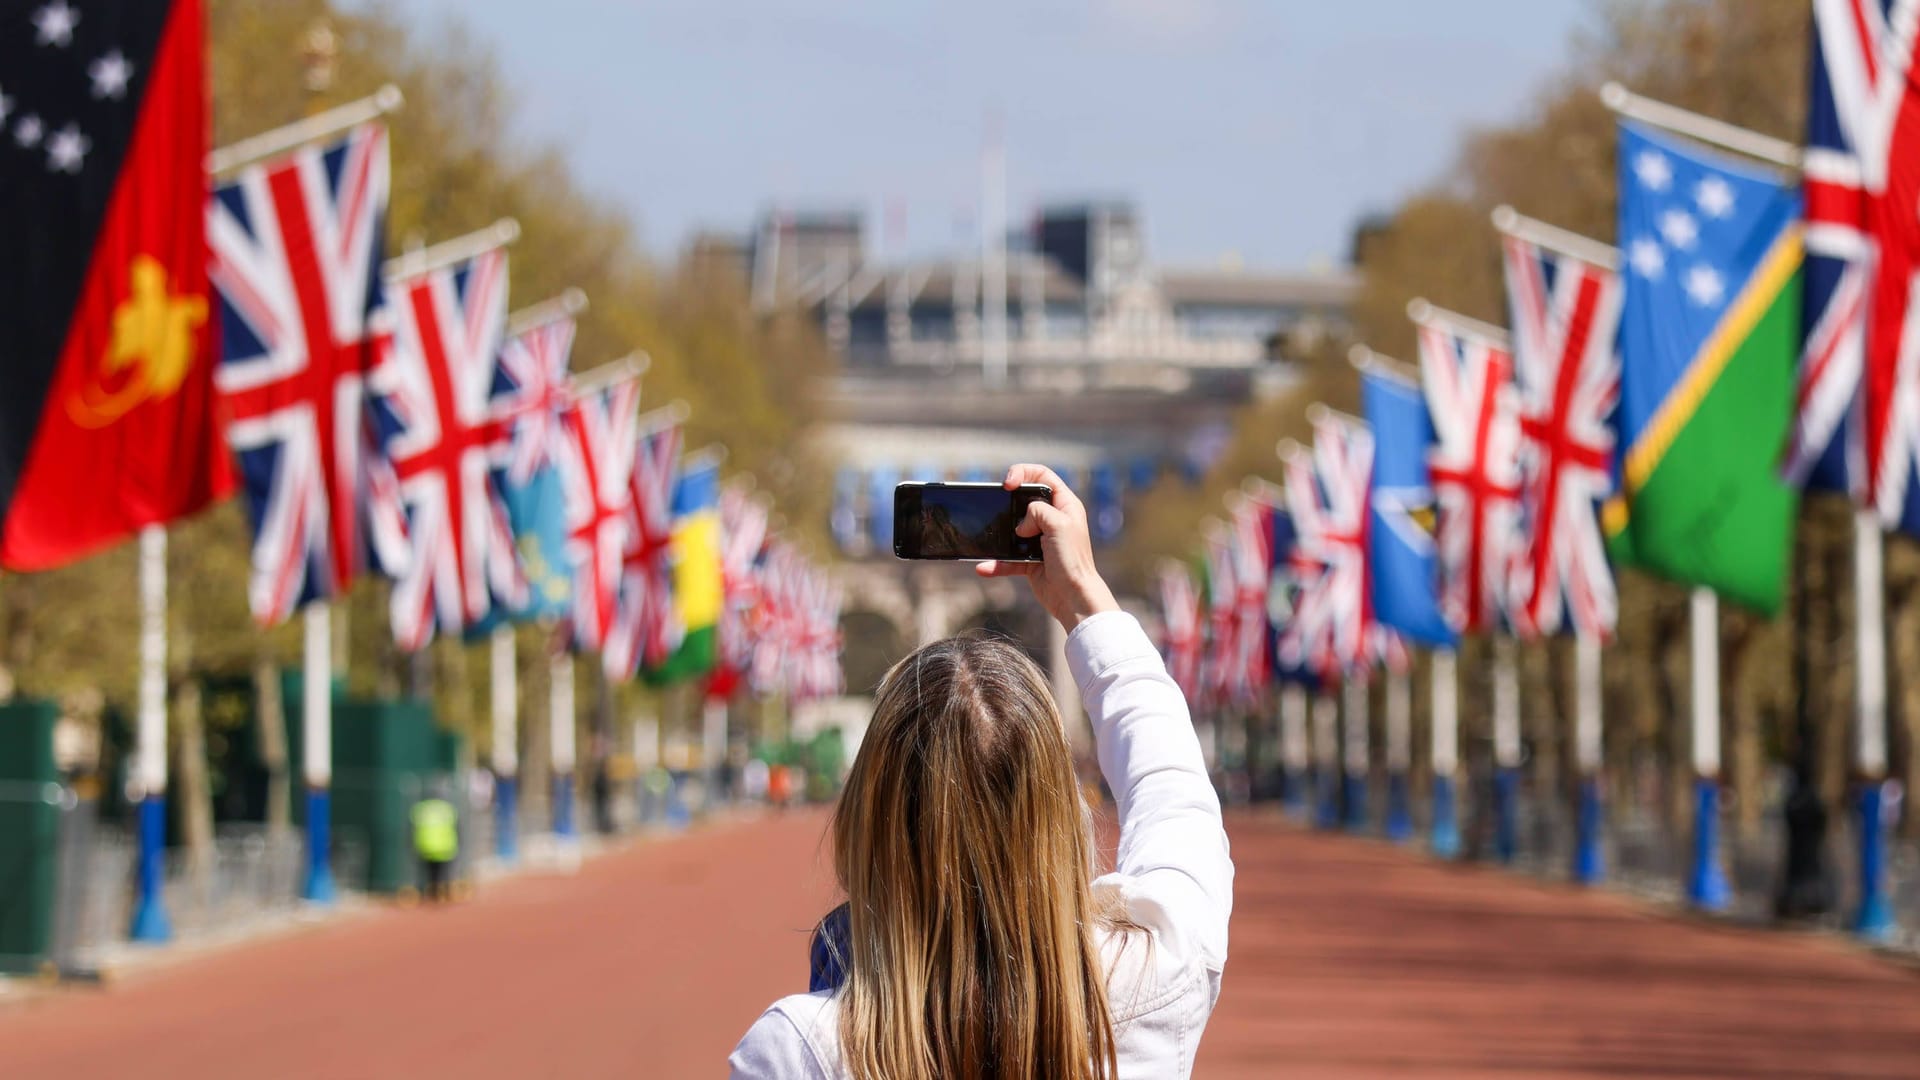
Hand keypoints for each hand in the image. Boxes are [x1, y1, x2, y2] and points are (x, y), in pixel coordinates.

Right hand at [976, 464, 1118, 630]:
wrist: (1073, 597)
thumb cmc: (1073, 560)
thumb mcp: (1059, 524)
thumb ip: (1038, 511)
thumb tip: (1021, 523)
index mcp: (1065, 505)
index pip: (1042, 475)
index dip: (1023, 473)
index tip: (1008, 484)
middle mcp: (1053, 519)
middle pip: (1023, 500)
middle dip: (1009, 504)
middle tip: (999, 508)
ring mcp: (1040, 540)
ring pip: (1013, 529)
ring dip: (1000, 535)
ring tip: (993, 539)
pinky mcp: (1030, 560)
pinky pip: (1008, 558)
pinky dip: (996, 563)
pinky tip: (985, 567)